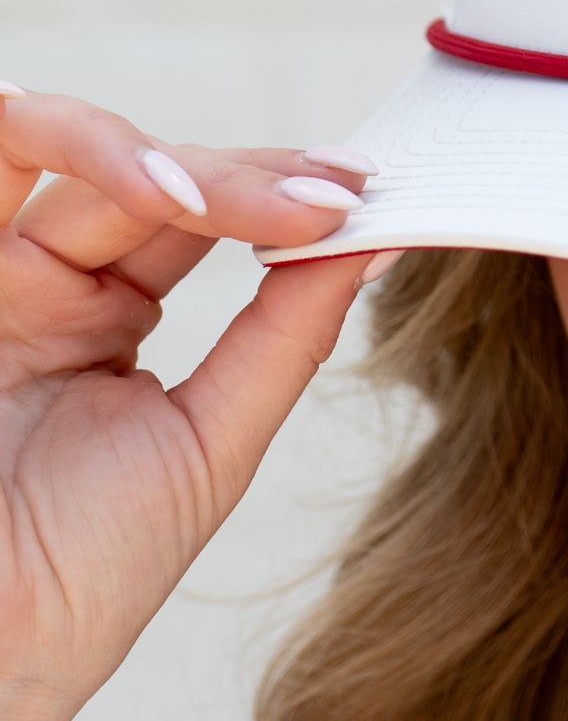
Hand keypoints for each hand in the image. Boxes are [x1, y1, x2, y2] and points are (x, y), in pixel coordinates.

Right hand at [0, 88, 384, 720]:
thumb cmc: (85, 571)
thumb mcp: (212, 438)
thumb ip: (283, 334)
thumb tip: (370, 242)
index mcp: (105, 318)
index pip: (200, 217)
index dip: (280, 191)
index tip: (367, 193)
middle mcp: (45, 283)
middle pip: (155, 175)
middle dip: (252, 175)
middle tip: (335, 193)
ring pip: (80, 150)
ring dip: (173, 159)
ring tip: (251, 200)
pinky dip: (86, 149)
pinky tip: (163, 188)